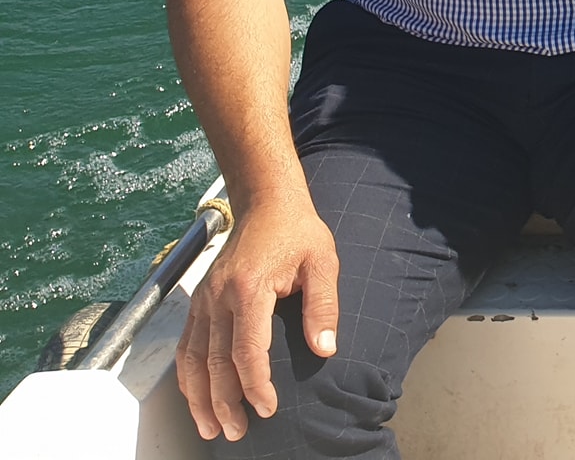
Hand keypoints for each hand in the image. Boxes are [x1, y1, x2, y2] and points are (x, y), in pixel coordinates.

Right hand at [176, 194, 339, 441]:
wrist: (266, 203)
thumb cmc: (298, 233)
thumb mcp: (323, 262)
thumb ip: (323, 306)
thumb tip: (325, 349)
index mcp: (249, 288)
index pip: (247, 349)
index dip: (255, 385)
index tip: (267, 409)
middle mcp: (219, 297)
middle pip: (214, 362)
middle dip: (223, 403)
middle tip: (235, 433)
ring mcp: (204, 300)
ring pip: (193, 358)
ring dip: (198, 397)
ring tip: (210, 428)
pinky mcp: (198, 301)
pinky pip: (186, 345)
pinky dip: (188, 376)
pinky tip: (197, 397)